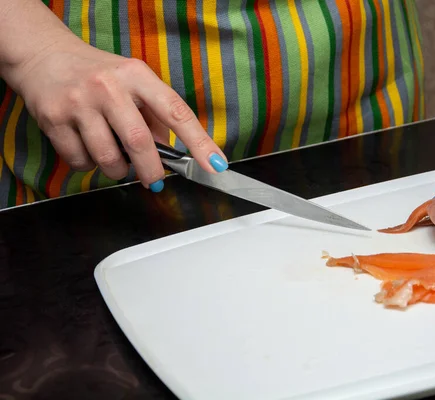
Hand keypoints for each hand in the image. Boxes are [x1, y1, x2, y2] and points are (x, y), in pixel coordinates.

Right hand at [9, 35, 227, 189]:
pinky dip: (89, 165)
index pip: (176, 112)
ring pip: (109, 159)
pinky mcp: (53, 119)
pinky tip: (89, 149)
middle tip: (154, 180)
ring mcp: (79, 103)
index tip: (215, 164)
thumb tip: (170, 152)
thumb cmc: (98, 74)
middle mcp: (109, 87)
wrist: (44, 56)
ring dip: (118, 170)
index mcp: (137, 76)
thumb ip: (154, 114)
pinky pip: (80, 162)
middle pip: (139, 142)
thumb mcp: (133, 82)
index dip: (199, 142)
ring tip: (116, 159)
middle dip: (152, 170)